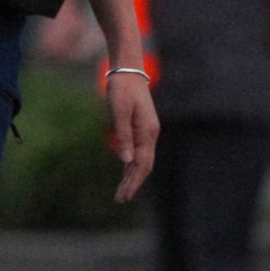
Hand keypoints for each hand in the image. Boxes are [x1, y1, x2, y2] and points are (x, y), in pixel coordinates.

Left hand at [102, 64, 160, 201]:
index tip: (123, 196)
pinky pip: (139, 152)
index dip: (133, 182)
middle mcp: (150, 134)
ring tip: (122, 192)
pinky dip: (132, 165)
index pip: (142, 164)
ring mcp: (147, 132)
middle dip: (133, 183)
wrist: (128, 71)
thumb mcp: (119, 111)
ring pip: (142, 160)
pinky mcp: (142, 128)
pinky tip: (126, 173)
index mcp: (147, 132)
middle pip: (144, 166)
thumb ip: (123, 136)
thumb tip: (126, 161)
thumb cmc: (122, 89)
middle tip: (120, 199)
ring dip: (132, 176)